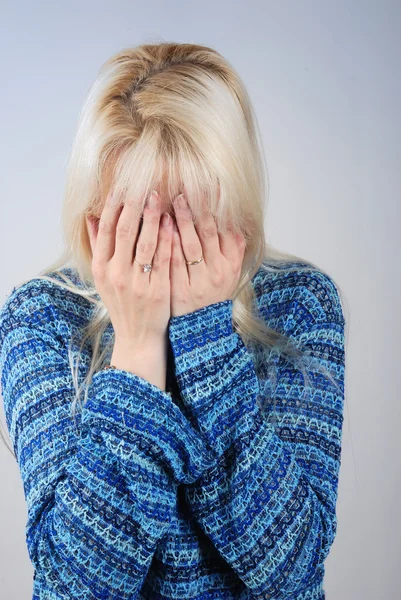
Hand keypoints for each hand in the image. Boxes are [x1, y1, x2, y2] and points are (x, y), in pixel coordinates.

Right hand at [85, 188, 172, 345]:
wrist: (137, 336)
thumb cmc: (122, 303)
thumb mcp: (103, 277)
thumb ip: (98, 246)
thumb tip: (91, 217)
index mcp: (101, 268)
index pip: (106, 230)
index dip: (113, 206)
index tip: (121, 185)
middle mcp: (116, 274)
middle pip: (124, 232)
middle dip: (133, 205)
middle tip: (142, 183)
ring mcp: (137, 282)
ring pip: (145, 243)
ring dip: (151, 218)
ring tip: (158, 196)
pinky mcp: (157, 289)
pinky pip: (163, 259)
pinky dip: (167, 239)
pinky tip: (172, 222)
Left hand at [170, 192, 246, 317]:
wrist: (201, 329)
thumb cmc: (212, 291)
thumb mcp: (229, 269)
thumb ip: (231, 242)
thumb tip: (230, 209)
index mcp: (231, 262)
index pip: (225, 227)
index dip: (216, 205)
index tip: (208, 184)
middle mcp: (218, 272)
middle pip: (206, 232)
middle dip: (195, 206)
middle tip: (185, 185)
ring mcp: (199, 282)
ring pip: (189, 245)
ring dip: (180, 220)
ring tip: (171, 199)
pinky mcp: (180, 291)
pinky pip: (173, 262)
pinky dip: (166, 242)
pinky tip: (159, 226)